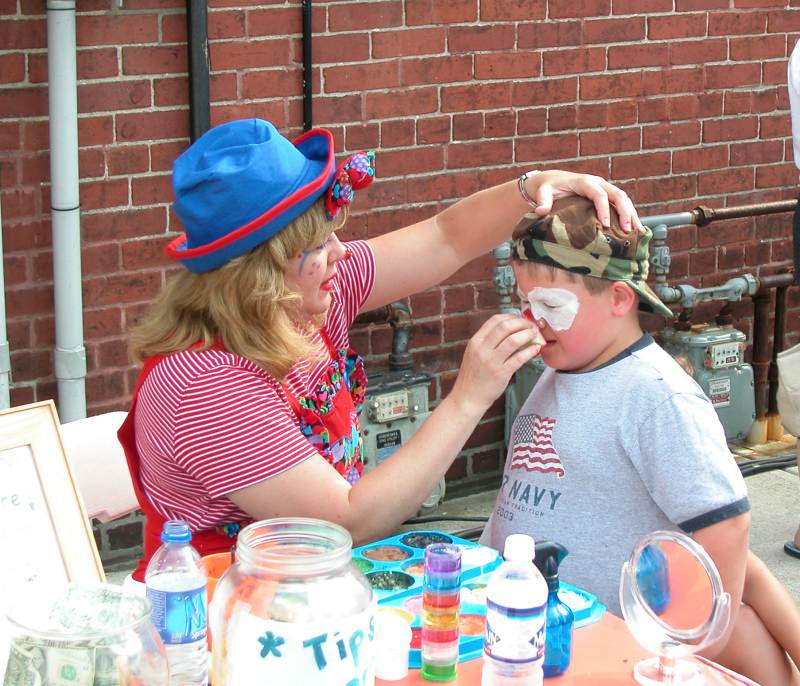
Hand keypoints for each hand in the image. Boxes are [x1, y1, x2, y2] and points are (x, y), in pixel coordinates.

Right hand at [448, 314, 543, 417]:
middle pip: (505, 326)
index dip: (511, 316)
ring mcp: (491, 361)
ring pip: (514, 340)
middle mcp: (482, 349)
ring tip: (535, 335)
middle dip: (522, 323)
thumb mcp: (474, 353)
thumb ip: (488, 342)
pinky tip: (536, 348)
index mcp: (475, 341)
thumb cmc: (473, 376)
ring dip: (528, 334)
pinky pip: (520, 357)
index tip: (520, 320)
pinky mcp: (501, 373)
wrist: (467, 397)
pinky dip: (531, 350)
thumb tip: (511, 330)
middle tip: (531, 326)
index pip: (495, 320)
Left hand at [525, 170, 642, 232]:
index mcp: (585, 182)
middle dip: (625, 212)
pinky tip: (635, 230)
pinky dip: (629, 215)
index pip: (599, 195)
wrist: (552, 180)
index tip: (606, 225)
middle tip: (628, 230)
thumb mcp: (543, 193)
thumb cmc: (548, 188)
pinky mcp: (607, 196)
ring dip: (632, 214)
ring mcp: (604, 189)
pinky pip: (621, 204)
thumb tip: (540, 212)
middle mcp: (598, 183)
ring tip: (638, 232)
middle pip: (618, 195)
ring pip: (623, 199)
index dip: (604, 209)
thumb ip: (542, 201)